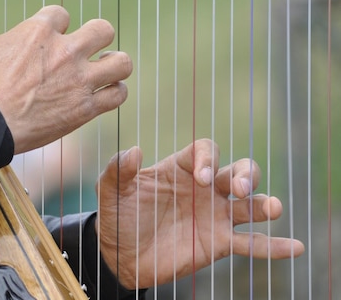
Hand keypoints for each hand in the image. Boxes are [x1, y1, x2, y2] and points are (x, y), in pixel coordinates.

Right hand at [0, 6, 131, 153]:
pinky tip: (107, 94)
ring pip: (121, 62)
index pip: (61, 14)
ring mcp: (79, 80)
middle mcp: (65, 51)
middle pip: (103, 29)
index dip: (57, 25)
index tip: (50, 38)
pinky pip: (117, 95)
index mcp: (39, 31)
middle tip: (88, 49)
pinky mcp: (85, 108)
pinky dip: (116, 93)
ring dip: (116, 64)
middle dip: (98, 37)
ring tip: (107, 69)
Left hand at [96, 139, 304, 288]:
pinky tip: (294, 247)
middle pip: (238, 170)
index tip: (202, 178)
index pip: (206, 151)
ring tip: (271, 208)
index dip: (209, 159)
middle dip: (246, 175)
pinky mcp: (219, 244)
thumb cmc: (117, 215)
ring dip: (264, 204)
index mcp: (180, 169)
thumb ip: (118, 169)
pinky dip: (273, 246)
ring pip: (251, 204)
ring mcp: (214, 216)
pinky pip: (252, 243)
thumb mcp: (110, 190)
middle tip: (240, 189)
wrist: (120, 254)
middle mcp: (204, 189)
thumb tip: (135, 150)